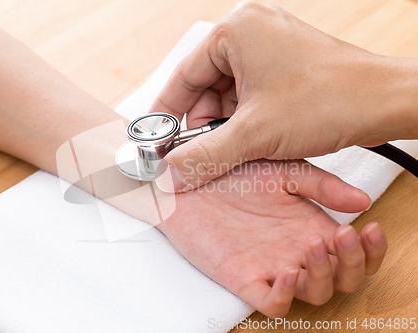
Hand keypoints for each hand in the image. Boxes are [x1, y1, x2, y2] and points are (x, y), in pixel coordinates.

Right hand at [150, 1, 417, 191]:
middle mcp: (252, 32)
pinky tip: (252, 140)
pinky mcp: (284, 64)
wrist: (386, 103)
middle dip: (203, 122)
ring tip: (235, 148)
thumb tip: (172, 171)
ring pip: (228, 93)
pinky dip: (245, 119)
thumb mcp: (255, 134)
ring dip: (226, 124)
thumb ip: (206, 154)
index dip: (168, 110)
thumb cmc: (330, 100)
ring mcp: (270, 47)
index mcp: (237, 31)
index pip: (184, 74)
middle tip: (200, 153)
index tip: (157, 137)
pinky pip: (250, 93)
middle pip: (205, 85)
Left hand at [157, 159, 385, 317]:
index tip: (370, 228)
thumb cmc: (232, 174)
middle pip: (342, 278)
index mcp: (308, 224)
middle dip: (354, 264)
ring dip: (323, 275)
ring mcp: (270, 265)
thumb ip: (319, 184)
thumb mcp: (282, 169)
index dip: (370, 248)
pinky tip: (286, 270)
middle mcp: (294, 249)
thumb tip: (362, 200)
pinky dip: (284, 295)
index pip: (352, 250)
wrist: (186, 180)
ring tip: (314, 244)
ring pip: (314, 292)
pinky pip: (271, 302)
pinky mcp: (242, 277)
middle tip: (344, 237)